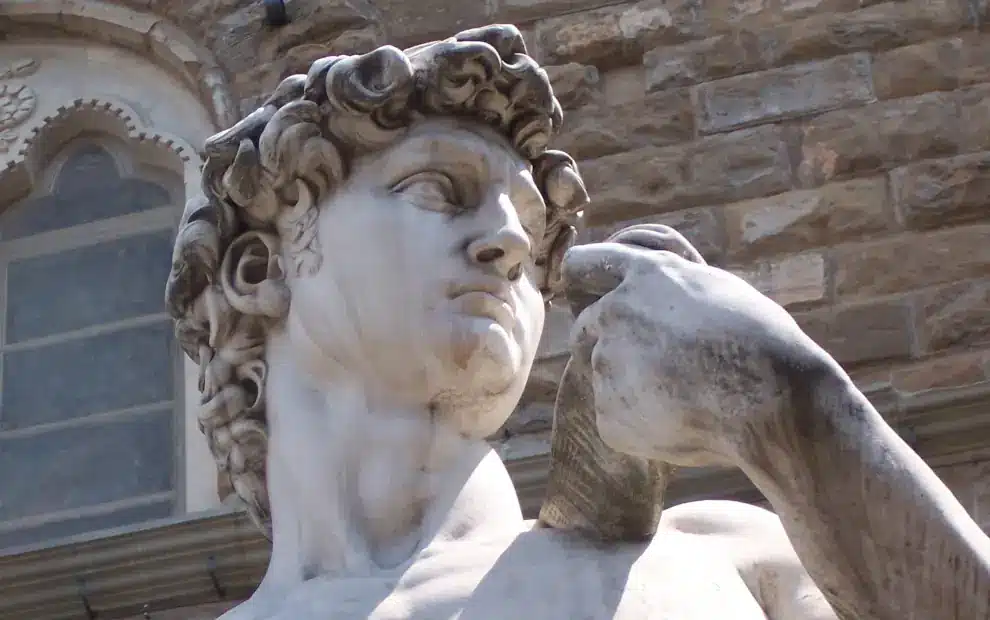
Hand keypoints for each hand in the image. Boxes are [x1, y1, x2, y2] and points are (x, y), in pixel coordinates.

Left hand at [562, 224, 830, 467]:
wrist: (771, 399)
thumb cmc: (761, 343)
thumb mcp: (715, 290)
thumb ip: (667, 289)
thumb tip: (645, 298)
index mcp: (643, 274)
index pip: (583, 262)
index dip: (585, 280)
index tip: (588, 294)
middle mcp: (613, 312)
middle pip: (585, 327)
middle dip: (610, 342)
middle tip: (653, 365)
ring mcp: (605, 364)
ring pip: (608, 377)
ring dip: (635, 387)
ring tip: (692, 399)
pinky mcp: (608, 414)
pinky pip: (618, 419)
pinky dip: (644, 426)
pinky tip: (686, 424)